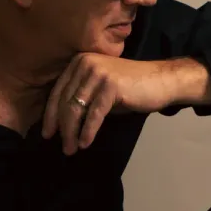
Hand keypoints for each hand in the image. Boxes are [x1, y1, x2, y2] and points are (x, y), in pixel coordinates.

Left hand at [41, 53, 210, 154]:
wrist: (162, 81)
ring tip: (71, 149)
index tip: (48, 133)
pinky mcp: (110, 86)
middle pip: (65, 101)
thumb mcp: (101, 88)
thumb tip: (61, 122)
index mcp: (80, 61)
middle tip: (62, 146)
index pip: (58, 91)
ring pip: (76, 109)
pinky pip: (94, 114)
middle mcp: (86, 63)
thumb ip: (82, 97)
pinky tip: (85, 143)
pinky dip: (88, 131)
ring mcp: (98, 73)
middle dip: (61, 128)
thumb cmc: (132, 87)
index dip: (50, 114)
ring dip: (72, 133)